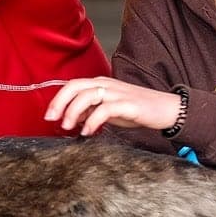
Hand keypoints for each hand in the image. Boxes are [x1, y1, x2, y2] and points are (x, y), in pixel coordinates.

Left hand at [44, 77, 181, 135]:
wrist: (167, 109)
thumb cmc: (137, 110)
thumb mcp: (109, 110)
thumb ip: (90, 111)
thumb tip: (71, 119)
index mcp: (100, 84)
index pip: (73, 86)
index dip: (58, 99)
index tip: (48, 116)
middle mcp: (107, 85)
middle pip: (75, 87)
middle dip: (60, 103)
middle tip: (52, 120)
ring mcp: (117, 93)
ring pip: (87, 96)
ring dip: (73, 112)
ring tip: (68, 127)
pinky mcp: (128, 104)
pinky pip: (105, 109)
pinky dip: (93, 121)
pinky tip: (88, 132)